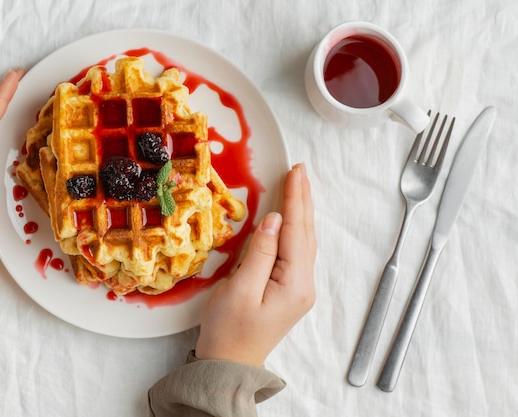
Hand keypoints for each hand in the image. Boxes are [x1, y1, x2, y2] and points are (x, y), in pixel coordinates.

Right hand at [195, 163, 315, 365]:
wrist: (229, 364)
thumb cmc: (229, 331)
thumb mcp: (240, 290)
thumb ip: (261, 253)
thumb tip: (275, 221)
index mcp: (294, 284)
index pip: (298, 232)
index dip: (295, 200)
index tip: (295, 171)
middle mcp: (303, 284)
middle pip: (306, 234)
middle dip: (303, 200)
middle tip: (300, 170)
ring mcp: (298, 288)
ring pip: (303, 242)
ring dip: (301, 212)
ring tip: (299, 186)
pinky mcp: (288, 290)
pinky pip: (296, 252)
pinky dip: (295, 229)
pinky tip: (292, 218)